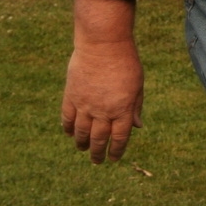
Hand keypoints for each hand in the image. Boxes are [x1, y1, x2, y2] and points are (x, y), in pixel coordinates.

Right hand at [61, 0, 142, 162]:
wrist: (103, 44)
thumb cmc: (125, 62)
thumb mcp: (137, 85)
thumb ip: (135, 107)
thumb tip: (137, 127)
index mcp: (123, 109)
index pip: (120, 137)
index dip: (117, 150)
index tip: (114, 158)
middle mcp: (103, 110)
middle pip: (99, 139)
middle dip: (98, 153)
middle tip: (97, 161)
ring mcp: (85, 104)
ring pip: (81, 132)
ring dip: (82, 144)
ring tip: (83, 149)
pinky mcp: (71, 96)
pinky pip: (67, 118)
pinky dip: (68, 128)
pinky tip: (70, 134)